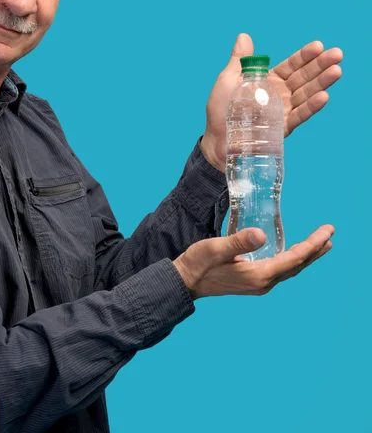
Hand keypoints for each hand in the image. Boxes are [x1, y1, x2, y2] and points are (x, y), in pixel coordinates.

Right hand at [172, 225, 333, 298]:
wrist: (185, 282)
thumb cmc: (198, 264)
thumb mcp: (216, 249)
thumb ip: (239, 242)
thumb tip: (261, 235)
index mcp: (259, 275)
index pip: (294, 258)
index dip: (312, 244)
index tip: (327, 231)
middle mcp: (263, 282)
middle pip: (296, 265)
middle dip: (314, 250)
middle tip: (329, 234)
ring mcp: (258, 284)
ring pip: (289, 268)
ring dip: (305, 255)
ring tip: (319, 244)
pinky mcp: (251, 281)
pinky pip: (279, 270)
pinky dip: (291, 259)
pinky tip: (290, 253)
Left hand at [200, 34, 342, 170]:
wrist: (217, 140)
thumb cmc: (220, 110)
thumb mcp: (228, 81)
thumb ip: (240, 60)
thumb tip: (244, 36)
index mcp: (268, 80)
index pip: (291, 66)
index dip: (304, 56)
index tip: (318, 46)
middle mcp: (280, 94)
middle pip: (304, 77)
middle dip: (320, 65)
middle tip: (337, 54)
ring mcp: (283, 110)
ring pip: (306, 94)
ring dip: (322, 83)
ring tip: (336, 71)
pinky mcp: (282, 127)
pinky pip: (299, 116)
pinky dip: (311, 107)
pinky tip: (323, 96)